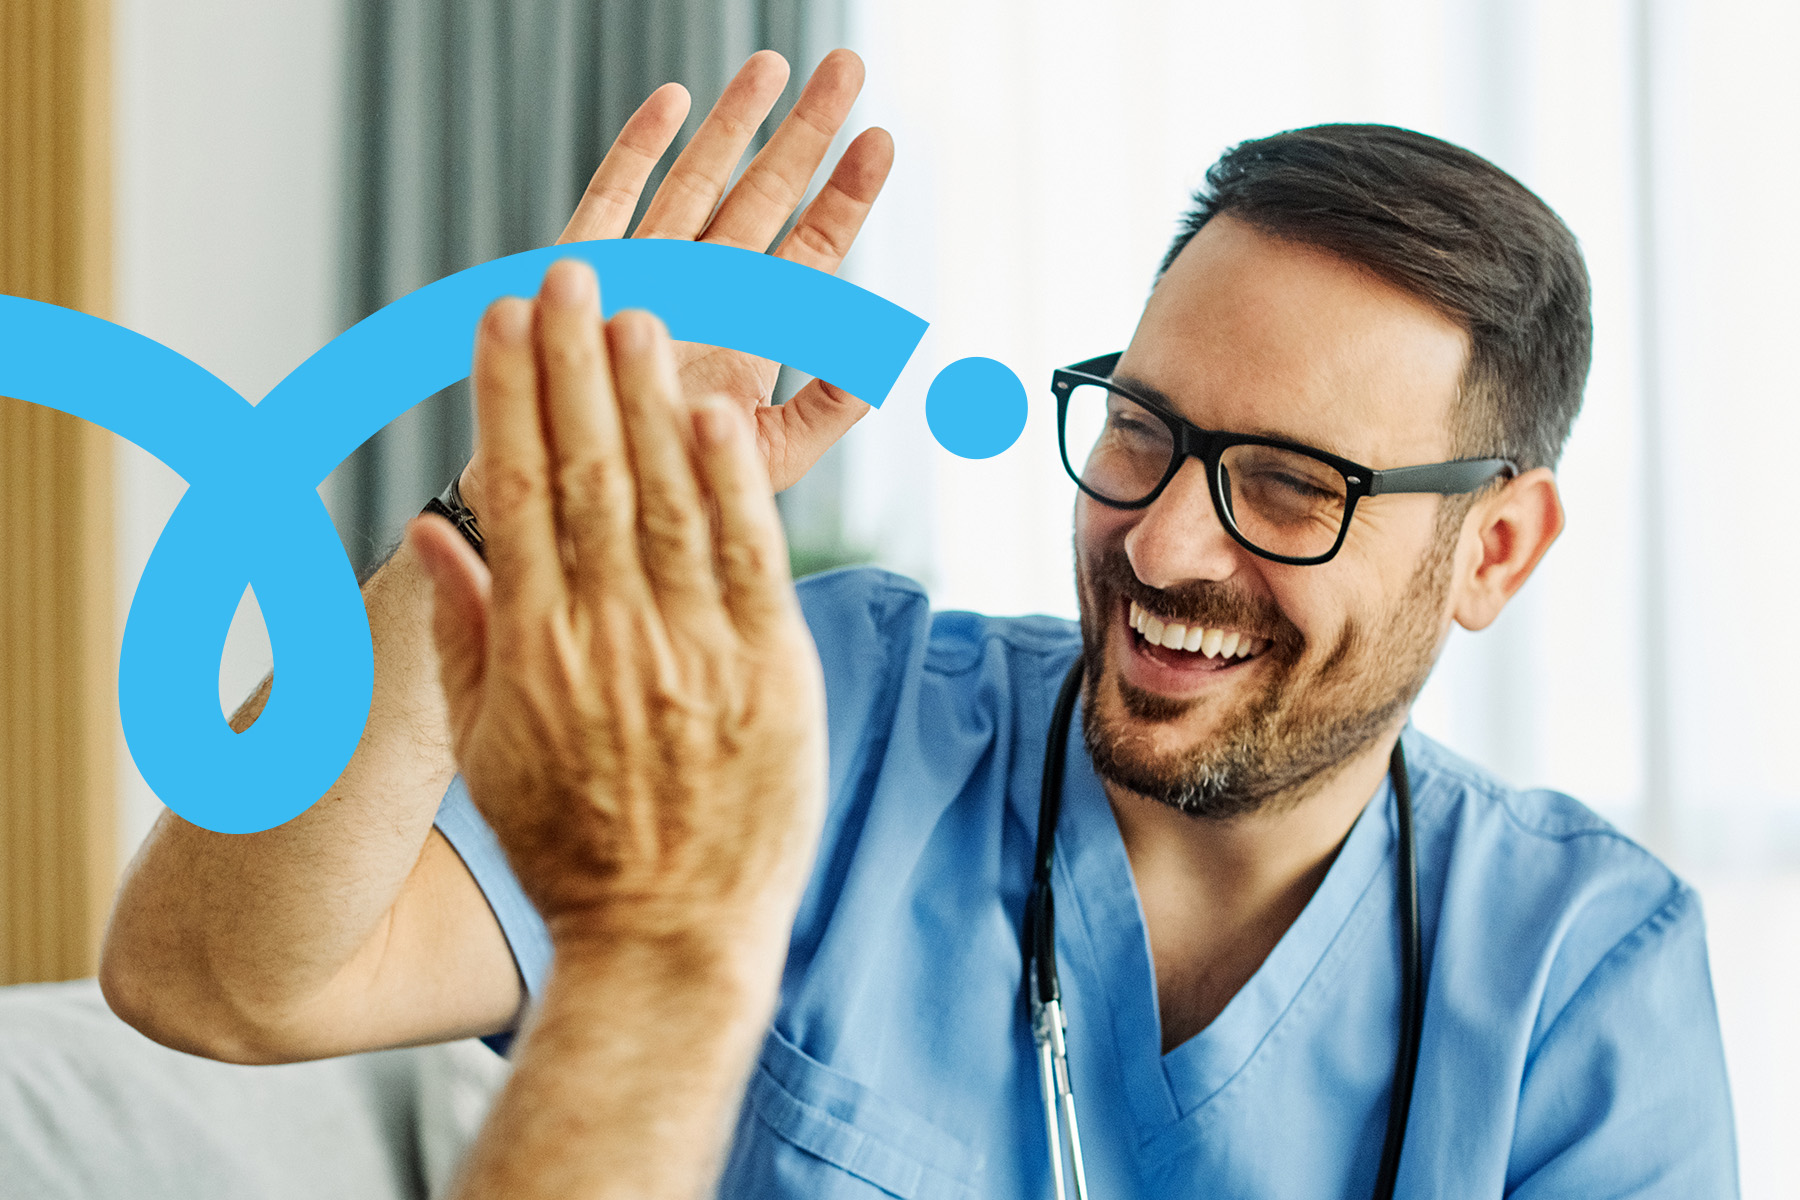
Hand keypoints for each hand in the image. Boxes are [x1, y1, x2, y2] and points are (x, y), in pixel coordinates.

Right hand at [409, 260, 827, 962]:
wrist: (668, 940)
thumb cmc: (573, 847)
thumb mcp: (489, 751)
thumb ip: (463, 638)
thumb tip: (433, 535)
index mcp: (533, 650)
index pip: (512, 495)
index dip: (506, 397)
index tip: (497, 320)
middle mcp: (608, 638)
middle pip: (587, 476)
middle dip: (575, 367)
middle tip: (568, 276)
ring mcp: (693, 654)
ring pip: (667, 501)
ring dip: (651, 400)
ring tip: (641, 312)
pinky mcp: (771, 673)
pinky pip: (751, 561)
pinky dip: (734, 483)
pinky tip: (719, 411)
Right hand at [458, 48, 892, 513]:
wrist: (579, 509)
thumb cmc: (674, 492)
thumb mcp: (770, 458)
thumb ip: (829, 406)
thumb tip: (886, 352)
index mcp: (755, 332)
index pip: (814, 249)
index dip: (847, 195)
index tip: (881, 141)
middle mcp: (708, 293)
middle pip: (769, 196)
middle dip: (807, 131)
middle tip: (849, 66)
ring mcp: (648, 276)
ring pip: (699, 183)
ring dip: (735, 123)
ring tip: (774, 65)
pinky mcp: (585, 274)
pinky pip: (613, 198)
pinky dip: (641, 148)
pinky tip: (675, 100)